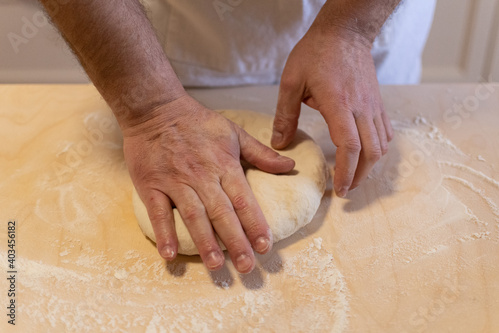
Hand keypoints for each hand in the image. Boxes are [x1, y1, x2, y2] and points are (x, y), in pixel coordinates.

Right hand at [123, 95, 294, 273]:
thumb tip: (290, 165)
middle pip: (221, 213)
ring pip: (193, 215)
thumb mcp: (234, 132)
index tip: (265, 246)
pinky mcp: (151, 185)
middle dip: (236, 241)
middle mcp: (202, 176)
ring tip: (215, 265)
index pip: (243, 199)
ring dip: (204, 241)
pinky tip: (169, 254)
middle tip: (246, 267)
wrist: (155, 108)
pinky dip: (164, 233)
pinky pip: (158, 212)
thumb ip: (261, 153)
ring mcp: (175, 181)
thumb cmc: (197, 122)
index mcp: (224, 165)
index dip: (255, 224)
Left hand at [272, 26, 392, 197]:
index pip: (349, 146)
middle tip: (345, 190)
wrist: (345, 31)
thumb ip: (285, 115)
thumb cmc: (316, 52)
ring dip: (369, 166)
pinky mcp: (378, 103)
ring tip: (353, 177)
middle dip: (359, 177)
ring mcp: (373, 105)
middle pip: (370, 152)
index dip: (345, 171)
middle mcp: (361, 108)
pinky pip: (385, 133)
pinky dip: (378, 150)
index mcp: (338, 103)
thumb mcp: (291, 81)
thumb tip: (279, 144)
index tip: (339, 190)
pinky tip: (365, 155)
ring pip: (381, 145)